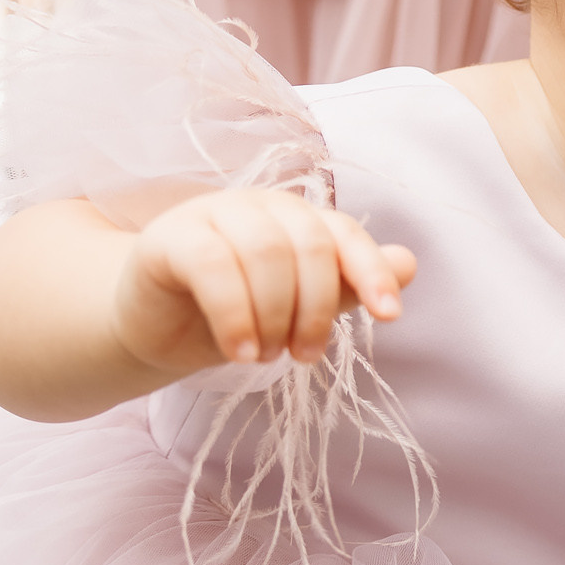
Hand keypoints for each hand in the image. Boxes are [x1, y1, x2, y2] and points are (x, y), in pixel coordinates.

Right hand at [114, 188, 415, 378]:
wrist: (155, 330)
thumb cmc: (237, 315)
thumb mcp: (299, 307)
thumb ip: (348, 285)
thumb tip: (409, 265)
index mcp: (296, 217)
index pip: (344, 233)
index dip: (371, 271)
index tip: (390, 316)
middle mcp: (258, 206)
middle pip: (309, 246)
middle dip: (315, 309)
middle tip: (303, 357)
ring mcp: (211, 214)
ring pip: (265, 253)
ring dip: (274, 317)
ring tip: (266, 358)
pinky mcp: (167, 237)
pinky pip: (212, 266)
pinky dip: (235, 316)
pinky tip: (242, 353)